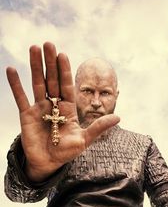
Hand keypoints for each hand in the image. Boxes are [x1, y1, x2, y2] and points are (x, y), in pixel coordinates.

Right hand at [6, 42, 119, 181]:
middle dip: (50, 63)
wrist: (48, 163)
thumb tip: (118, 117)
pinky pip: (20, 97)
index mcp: (68, 108)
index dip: (64, 70)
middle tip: (48, 44)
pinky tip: (11, 69)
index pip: (67, 85)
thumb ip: (98, 128)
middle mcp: (54, 105)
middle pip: (52, 80)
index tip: (63, 55)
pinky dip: (15, 84)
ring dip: (35, 66)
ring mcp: (39, 108)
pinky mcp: (26, 114)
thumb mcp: (84, 140)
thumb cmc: (66, 152)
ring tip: (33, 48)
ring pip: (37, 83)